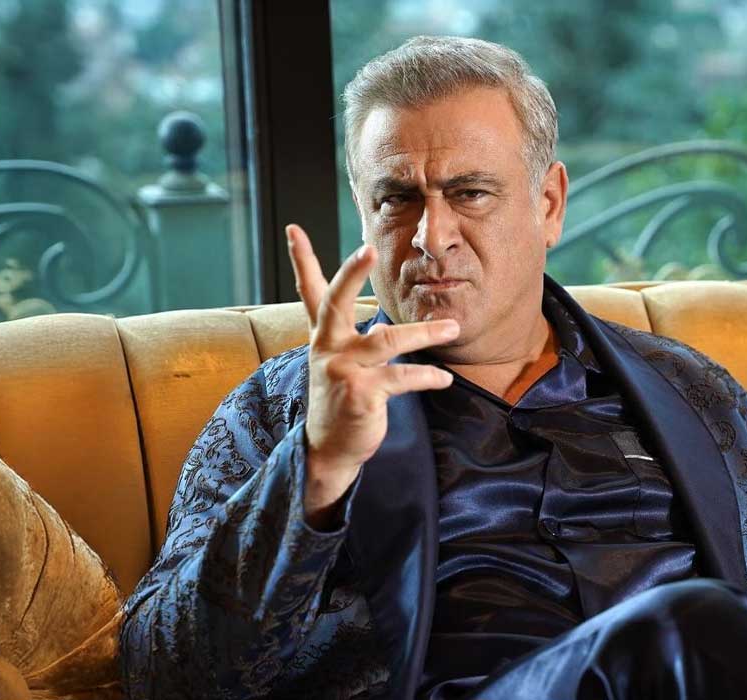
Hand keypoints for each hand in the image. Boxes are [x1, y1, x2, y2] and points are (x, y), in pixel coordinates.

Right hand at [285, 224, 457, 527]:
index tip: (294, 228)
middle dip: (351, 273)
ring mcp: (343, 370)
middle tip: (366, 249)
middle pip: (335, 301)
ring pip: (387, 340)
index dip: (302, 259)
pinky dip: (427, 377)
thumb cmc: (343, 399)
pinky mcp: (362, 393)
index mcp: (323, 336)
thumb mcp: (340, 363)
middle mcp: (328, 347)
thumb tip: (381, 321)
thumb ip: (355, 337)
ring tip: (452, 329)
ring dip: (424, 332)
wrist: (331, 449)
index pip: (310, 291)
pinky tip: (445, 378)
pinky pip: (402, 378)